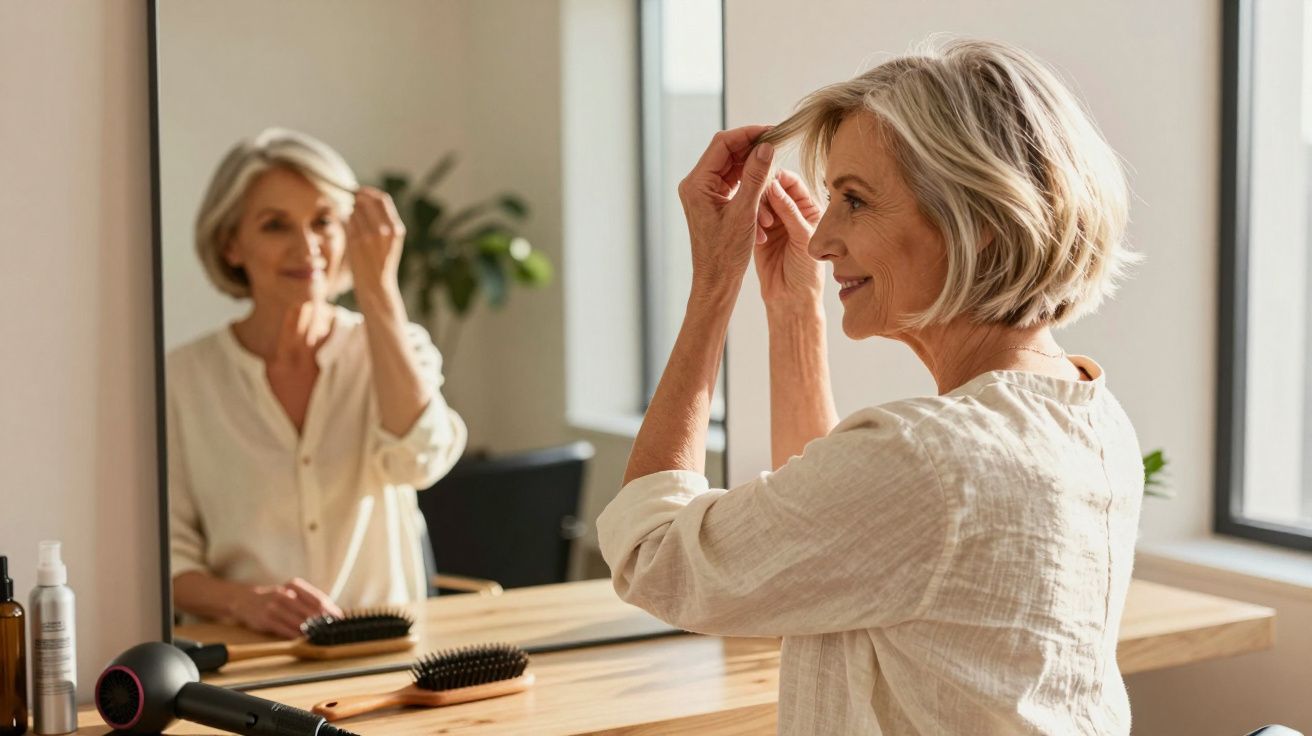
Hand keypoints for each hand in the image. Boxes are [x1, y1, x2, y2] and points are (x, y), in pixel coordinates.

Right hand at [230, 578, 343, 639]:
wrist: (245, 600)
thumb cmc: (275, 598)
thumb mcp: (291, 593)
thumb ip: (310, 601)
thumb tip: (334, 614)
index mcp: (294, 586)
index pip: (318, 599)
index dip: (331, 611)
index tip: (341, 620)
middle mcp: (284, 594)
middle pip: (311, 611)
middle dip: (324, 623)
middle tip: (334, 632)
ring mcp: (274, 607)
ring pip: (299, 622)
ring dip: (312, 631)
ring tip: (323, 637)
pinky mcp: (265, 620)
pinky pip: (285, 630)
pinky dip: (297, 636)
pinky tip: (305, 639)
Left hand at [345, 187, 404, 301]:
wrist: (376, 284)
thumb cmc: (382, 260)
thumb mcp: (392, 240)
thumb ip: (384, 220)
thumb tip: (364, 197)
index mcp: (396, 229)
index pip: (382, 199)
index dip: (370, 192)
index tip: (362, 191)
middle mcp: (383, 230)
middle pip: (366, 201)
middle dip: (358, 199)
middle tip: (353, 201)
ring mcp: (368, 235)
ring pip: (355, 210)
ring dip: (353, 213)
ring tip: (358, 225)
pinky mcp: (355, 241)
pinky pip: (348, 221)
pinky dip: (349, 222)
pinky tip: (353, 232)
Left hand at [677, 125, 775, 295]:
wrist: (716, 281)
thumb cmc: (726, 254)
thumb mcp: (745, 212)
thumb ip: (756, 176)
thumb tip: (767, 147)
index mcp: (697, 184)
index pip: (722, 144)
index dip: (748, 134)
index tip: (772, 132)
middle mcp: (696, 185)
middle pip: (727, 153)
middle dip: (753, 152)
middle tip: (778, 149)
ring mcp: (703, 193)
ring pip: (732, 168)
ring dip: (754, 172)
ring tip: (774, 180)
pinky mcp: (712, 202)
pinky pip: (733, 184)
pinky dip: (750, 187)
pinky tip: (765, 199)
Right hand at [755, 169, 824, 311]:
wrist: (791, 298)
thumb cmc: (807, 272)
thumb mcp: (803, 238)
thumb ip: (789, 211)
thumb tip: (774, 185)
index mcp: (808, 209)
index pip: (792, 183)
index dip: (779, 178)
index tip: (767, 177)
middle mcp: (790, 212)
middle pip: (773, 188)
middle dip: (765, 193)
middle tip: (760, 202)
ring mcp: (773, 222)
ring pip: (759, 202)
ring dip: (758, 209)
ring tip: (764, 225)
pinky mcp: (758, 233)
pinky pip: (750, 218)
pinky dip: (751, 222)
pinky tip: (758, 236)